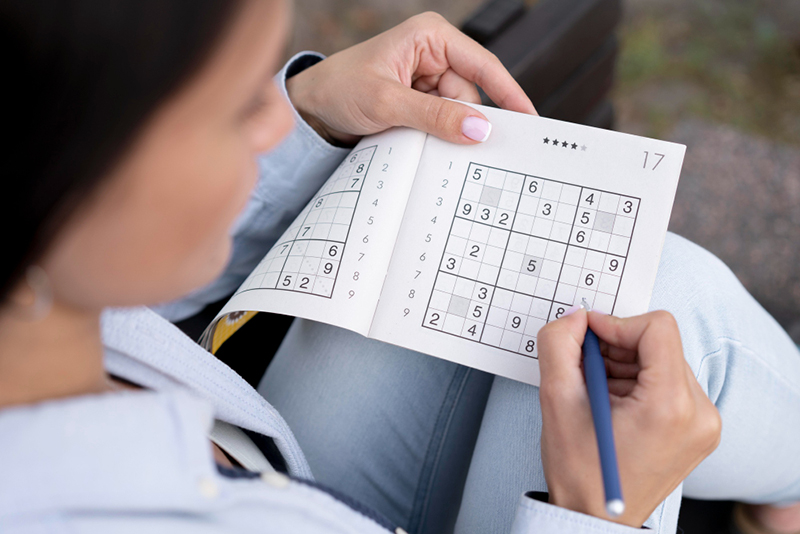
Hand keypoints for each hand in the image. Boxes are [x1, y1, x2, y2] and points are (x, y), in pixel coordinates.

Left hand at [285, 12, 535, 145]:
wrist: (310, 108)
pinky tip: (414, 138)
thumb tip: (478, 128)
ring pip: (457, 113)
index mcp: (430, 36)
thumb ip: (435, 116)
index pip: (482, 66)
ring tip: (410, 133)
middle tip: (448, 142)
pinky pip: (442, 122)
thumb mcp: (387, 102)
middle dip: (461, 120)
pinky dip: (434, 135)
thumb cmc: (338, 88)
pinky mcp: (420, 101)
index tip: (529, 120)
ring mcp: (427, 79)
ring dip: (442, 130)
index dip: (508, 94)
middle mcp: (433, 53)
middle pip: (470, 95)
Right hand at [537, 309, 720, 527]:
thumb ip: (560, 345)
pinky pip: (669, 381)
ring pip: (663, 360)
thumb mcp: (557, 401)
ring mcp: (704, 423)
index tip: (587, 337)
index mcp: (671, 406)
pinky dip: (638, 381)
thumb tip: (576, 317)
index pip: (658, 328)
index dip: (616, 324)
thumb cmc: (579, 471)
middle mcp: (700, 412)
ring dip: (625, 365)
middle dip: (617, 348)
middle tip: (585, 369)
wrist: (596, 518)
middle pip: (660, 344)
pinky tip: (613, 403)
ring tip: (598, 393)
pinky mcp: (699, 428)